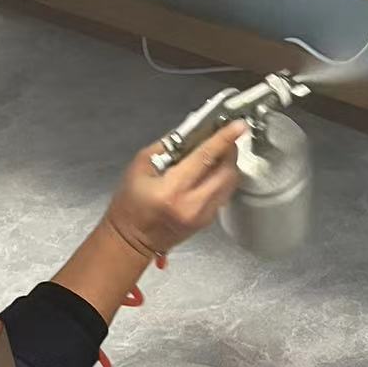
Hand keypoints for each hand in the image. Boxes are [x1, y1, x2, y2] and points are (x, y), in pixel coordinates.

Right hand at [104, 119, 245, 258]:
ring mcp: (203, 215)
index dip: (224, 139)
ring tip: (217, 154)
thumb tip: (191, 132)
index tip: (237, 126)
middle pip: (226, 170)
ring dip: (228, 164)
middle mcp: (192, 204)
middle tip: (224, 138)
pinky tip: (211, 172)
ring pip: (230, 183)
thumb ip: (167, 146)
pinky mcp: (207, 221)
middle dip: (229, 150)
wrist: (131, 240)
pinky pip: (224, 193)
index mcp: (172, 189)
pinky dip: (222, 178)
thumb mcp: (140, 167)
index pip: (205, 157)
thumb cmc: (130, 205)